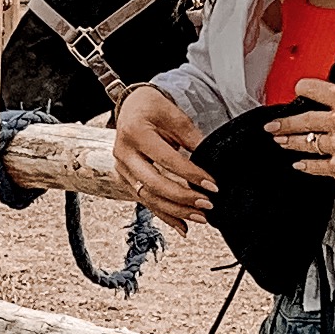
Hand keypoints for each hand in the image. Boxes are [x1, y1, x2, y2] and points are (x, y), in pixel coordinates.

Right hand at [112, 80, 216, 221]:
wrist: (130, 107)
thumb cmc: (153, 108)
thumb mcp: (174, 115)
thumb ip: (191, 137)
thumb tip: (211, 162)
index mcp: (135, 133)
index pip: (166, 160)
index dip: (191, 175)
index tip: (212, 185)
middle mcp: (123, 154)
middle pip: (154, 184)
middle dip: (183, 198)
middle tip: (207, 205)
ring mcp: (121, 169)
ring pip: (148, 198)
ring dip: (176, 211)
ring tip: (201, 217)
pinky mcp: (125, 180)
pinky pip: (146, 201)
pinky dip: (165, 215)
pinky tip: (183, 226)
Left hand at [273, 72, 334, 197]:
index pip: (314, 89)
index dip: (301, 89)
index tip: (295, 90)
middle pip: (302, 120)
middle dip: (283, 123)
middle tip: (273, 125)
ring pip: (305, 144)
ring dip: (289, 143)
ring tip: (281, 141)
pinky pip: (316, 167)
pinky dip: (305, 166)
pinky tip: (299, 165)